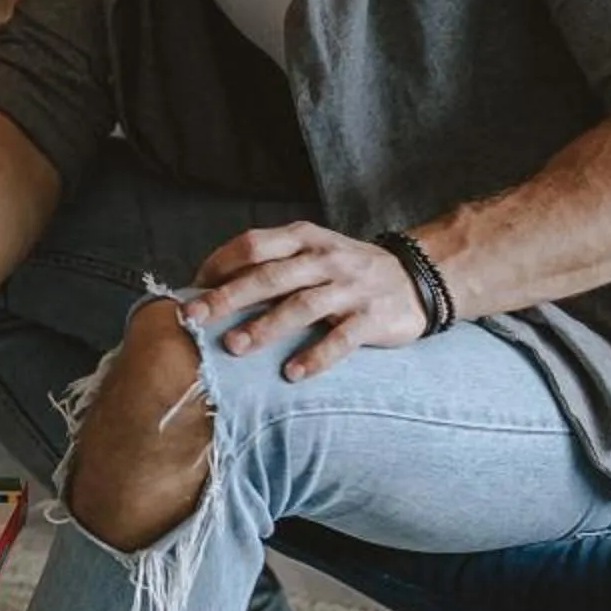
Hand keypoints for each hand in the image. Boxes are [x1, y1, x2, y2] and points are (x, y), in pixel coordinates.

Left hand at [184, 221, 434, 381]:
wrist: (418, 277)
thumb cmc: (347, 269)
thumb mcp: (312, 251)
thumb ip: (272, 263)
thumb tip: (213, 286)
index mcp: (304, 238)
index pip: (253, 245)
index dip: (219, 265)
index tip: (193, 289)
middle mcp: (325, 258)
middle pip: (269, 276)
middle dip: (227, 297)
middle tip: (194, 318)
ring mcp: (350, 288)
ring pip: (301, 306)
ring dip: (265, 327)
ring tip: (234, 347)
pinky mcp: (373, 318)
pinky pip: (341, 339)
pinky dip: (316, 357)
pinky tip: (292, 373)